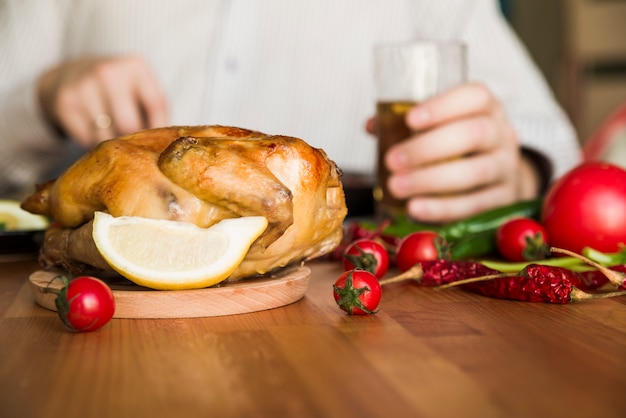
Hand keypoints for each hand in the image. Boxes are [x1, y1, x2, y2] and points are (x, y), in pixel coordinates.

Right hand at [38, 55, 167, 147]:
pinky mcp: (65, 102)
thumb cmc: (118, 89)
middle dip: (132, 139)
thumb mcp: (141, 88)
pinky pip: (86, 138)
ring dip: (111, 143)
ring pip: (106, 136)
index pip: (156, 105)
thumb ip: (157, 110)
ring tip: (111, 132)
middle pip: (129, 125)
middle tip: (130, 141)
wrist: (70, 74)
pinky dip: (91, 141)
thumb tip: (167, 144)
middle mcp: (108, 72)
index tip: (157, 143)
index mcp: (136, 66)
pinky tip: (92, 128)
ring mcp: (84, 86)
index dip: (158, 129)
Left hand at [369, 83, 540, 222]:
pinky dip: (441, 208)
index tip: (410, 120)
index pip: (474, 97)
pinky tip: (415, 208)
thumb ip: (407, 124)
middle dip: (427, 148)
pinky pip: (474, 205)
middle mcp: (501, 134)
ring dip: (430, 180)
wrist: (499, 178)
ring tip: (396, 186)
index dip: (443, 106)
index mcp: (486, 107)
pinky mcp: (504, 199)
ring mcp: (506, 168)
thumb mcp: (441, 128)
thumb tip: (373, 125)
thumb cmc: (460, 147)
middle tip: (392, 161)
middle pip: (473, 134)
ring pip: (474, 172)